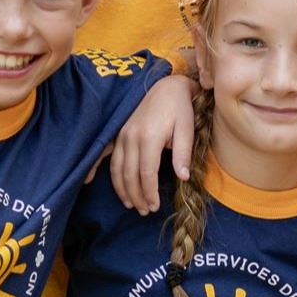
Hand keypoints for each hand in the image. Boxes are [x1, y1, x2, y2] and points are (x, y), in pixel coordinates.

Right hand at [111, 75, 197, 213]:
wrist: (165, 86)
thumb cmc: (179, 107)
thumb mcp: (187, 128)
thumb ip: (183, 153)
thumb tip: (182, 177)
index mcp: (149, 137)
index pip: (146, 173)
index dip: (149, 192)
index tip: (155, 206)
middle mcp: (131, 137)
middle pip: (130, 175)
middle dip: (137, 196)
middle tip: (144, 211)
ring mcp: (122, 135)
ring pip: (117, 169)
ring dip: (123, 190)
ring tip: (132, 205)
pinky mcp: (118, 133)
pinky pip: (110, 159)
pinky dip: (109, 176)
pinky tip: (109, 186)